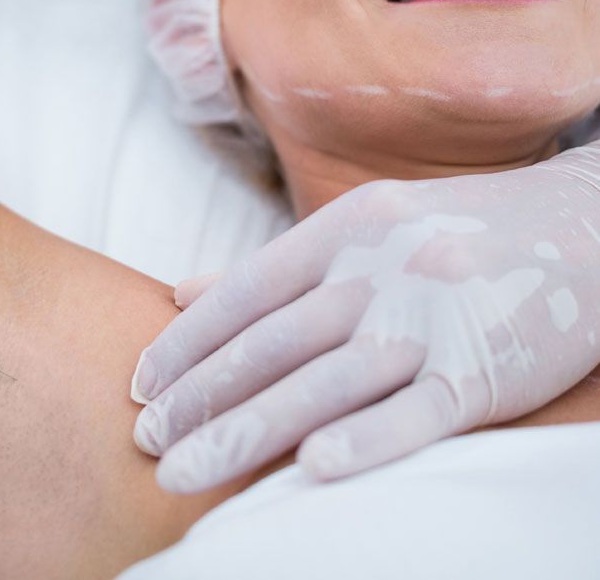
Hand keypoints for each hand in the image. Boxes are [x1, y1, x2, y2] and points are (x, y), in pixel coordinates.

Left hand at [129, 144, 599, 491]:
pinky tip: (310, 468)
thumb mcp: (356, 227)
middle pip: (271, 342)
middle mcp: (379, 269)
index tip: (140, 385)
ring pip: (325, 381)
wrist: (577, 224)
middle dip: (199, 396)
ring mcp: (431, 317)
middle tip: (145, 440)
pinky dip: (364, 439)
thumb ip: (269, 266)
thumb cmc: (450, 233)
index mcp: (343, 230)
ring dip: (246, 430)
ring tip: (181, 470)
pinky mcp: (483, 369)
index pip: (245, 293)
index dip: (185, 342)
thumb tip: (182, 292)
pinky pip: (417, 410)